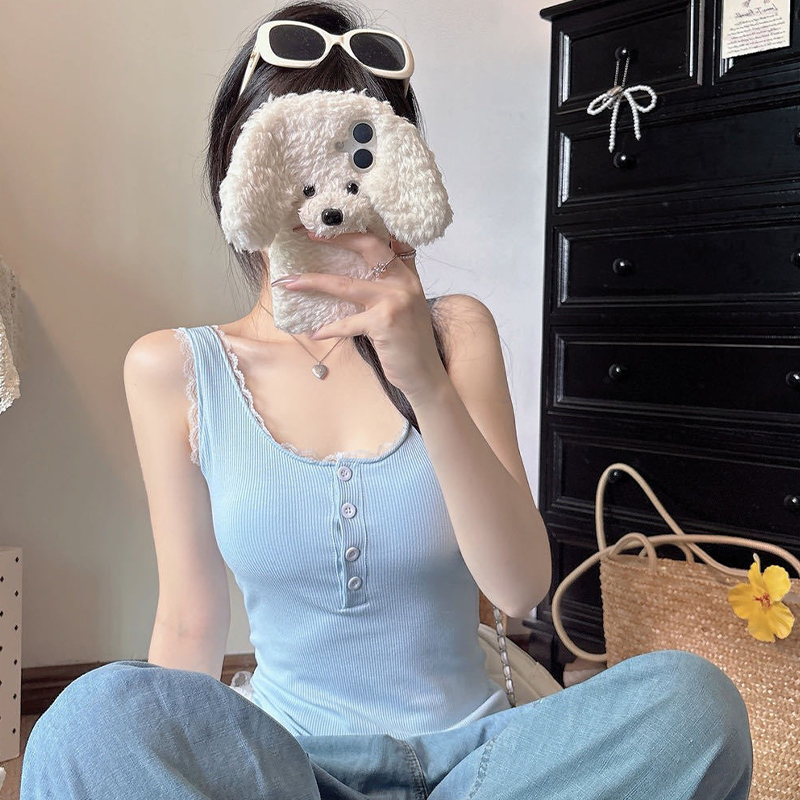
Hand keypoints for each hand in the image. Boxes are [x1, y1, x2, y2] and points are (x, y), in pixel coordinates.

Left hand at [276, 228, 448, 401]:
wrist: (424, 373)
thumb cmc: (409, 343)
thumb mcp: (406, 306)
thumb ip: (390, 285)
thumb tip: (357, 274)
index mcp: (408, 275)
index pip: (384, 240)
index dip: (357, 230)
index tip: (330, 226)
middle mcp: (404, 282)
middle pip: (367, 247)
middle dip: (336, 239)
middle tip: (309, 235)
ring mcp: (395, 300)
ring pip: (345, 285)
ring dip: (313, 282)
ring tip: (289, 283)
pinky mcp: (384, 322)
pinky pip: (346, 323)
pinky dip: (328, 329)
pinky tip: (315, 333)